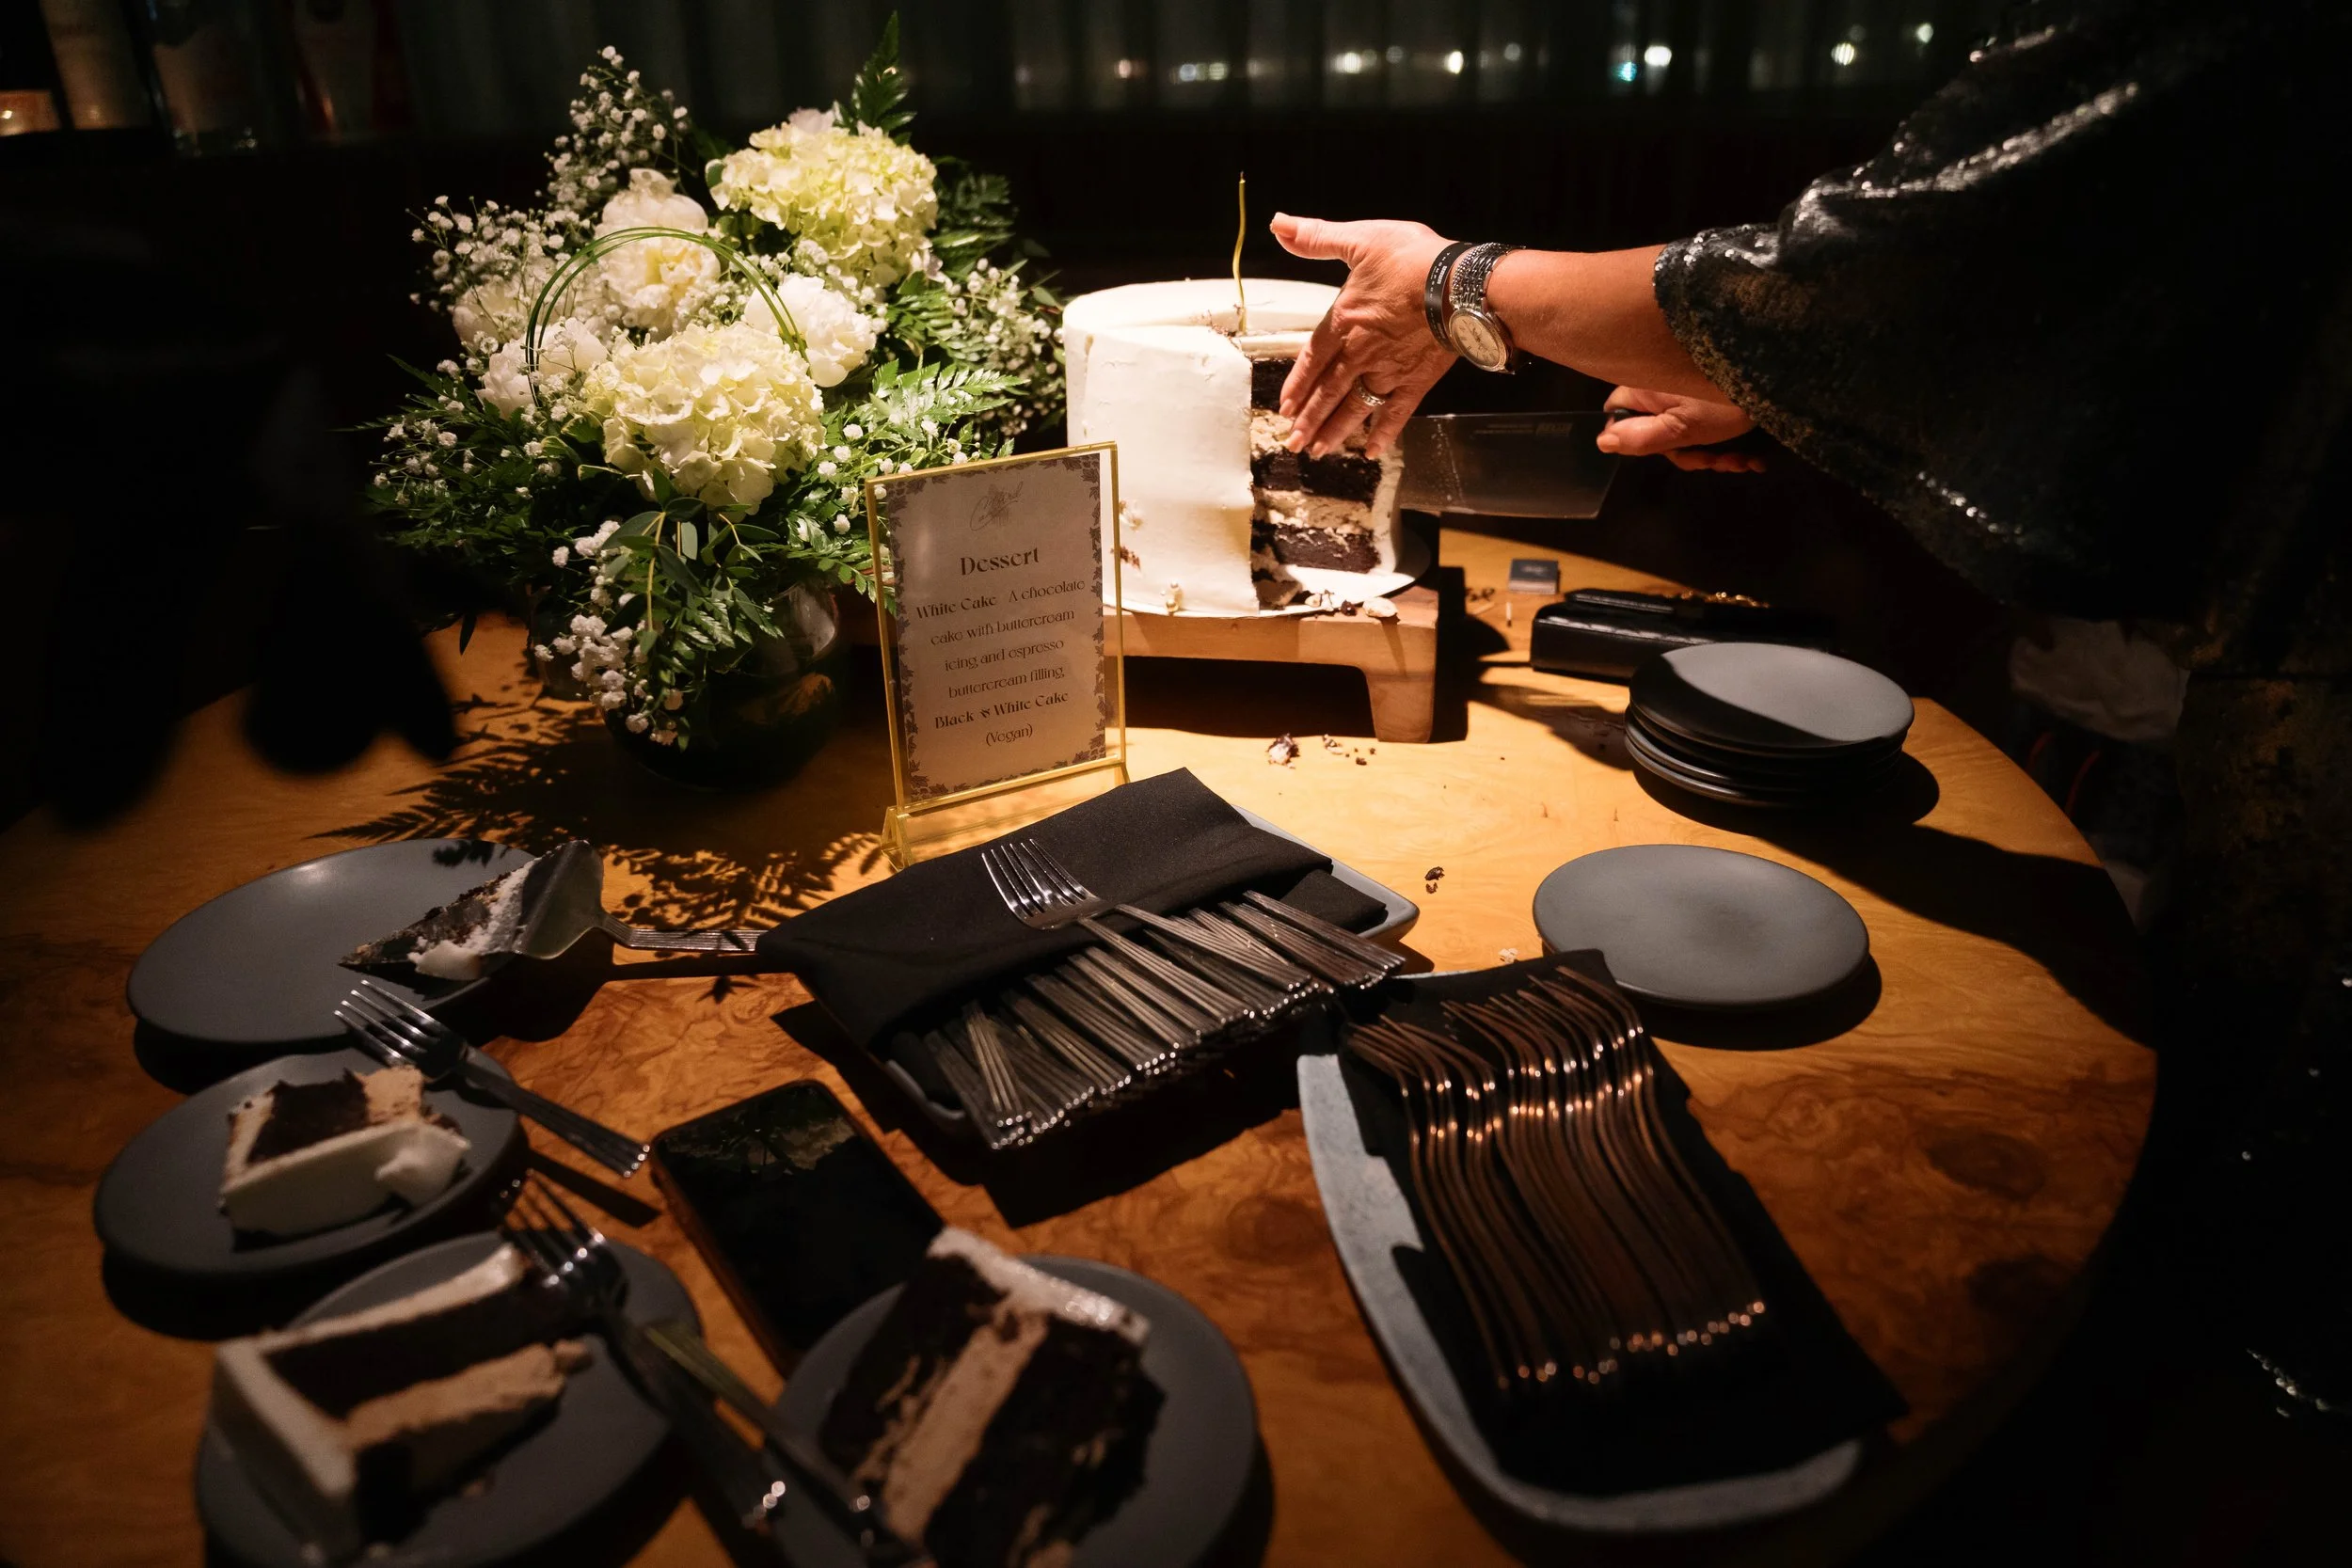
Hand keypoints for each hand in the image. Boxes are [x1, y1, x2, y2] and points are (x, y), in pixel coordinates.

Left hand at [1269, 213, 1458, 458]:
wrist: (1459, 286)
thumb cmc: (1412, 260)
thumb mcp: (1360, 239)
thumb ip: (1318, 238)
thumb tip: (1279, 224)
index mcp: (1344, 322)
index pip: (1311, 359)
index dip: (1297, 383)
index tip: (1285, 407)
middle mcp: (1361, 353)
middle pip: (1328, 392)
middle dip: (1308, 419)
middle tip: (1294, 442)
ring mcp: (1389, 371)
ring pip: (1355, 408)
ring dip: (1335, 431)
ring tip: (1319, 451)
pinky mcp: (1417, 381)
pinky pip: (1395, 414)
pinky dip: (1383, 433)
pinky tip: (1371, 451)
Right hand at [1597, 387, 1764, 471]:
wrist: (1782, 373)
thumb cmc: (1725, 400)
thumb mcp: (1682, 427)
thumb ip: (1640, 438)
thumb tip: (1602, 442)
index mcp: (1646, 390)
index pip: (1615, 413)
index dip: (1632, 437)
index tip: (1664, 450)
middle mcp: (1662, 385)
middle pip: (1655, 429)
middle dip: (1687, 453)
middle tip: (1713, 461)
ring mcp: (1689, 390)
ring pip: (1686, 431)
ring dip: (1713, 454)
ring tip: (1741, 461)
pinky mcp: (1714, 393)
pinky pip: (1709, 422)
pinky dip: (1728, 443)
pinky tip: (1753, 457)